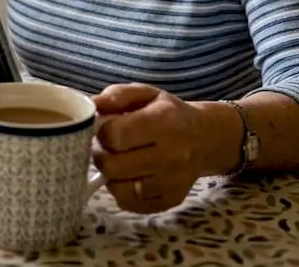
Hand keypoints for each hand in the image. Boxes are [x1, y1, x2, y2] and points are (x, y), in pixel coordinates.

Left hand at [90, 83, 215, 213]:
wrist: (206, 139)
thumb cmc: (170, 114)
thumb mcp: (147, 94)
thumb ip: (117, 95)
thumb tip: (92, 105)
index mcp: (164, 122)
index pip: (114, 135)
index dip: (102, 132)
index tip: (107, 128)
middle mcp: (171, 155)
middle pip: (112, 165)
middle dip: (102, 155)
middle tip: (109, 148)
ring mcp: (172, 182)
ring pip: (118, 188)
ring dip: (111, 175)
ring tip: (120, 161)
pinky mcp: (170, 200)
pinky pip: (129, 203)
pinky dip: (122, 191)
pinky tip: (130, 176)